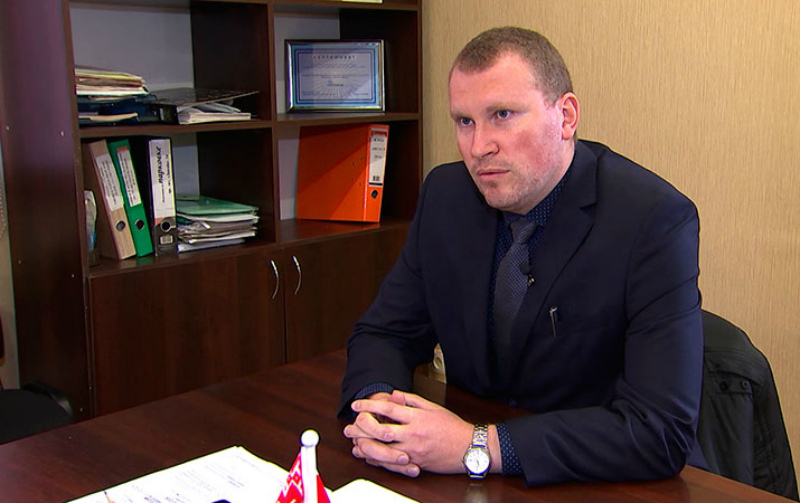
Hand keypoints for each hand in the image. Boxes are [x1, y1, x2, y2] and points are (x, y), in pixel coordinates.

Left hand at [343, 390, 473, 475]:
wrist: (469, 448)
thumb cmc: (452, 427)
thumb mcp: (433, 407)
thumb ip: (412, 400)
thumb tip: (394, 395)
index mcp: (417, 417)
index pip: (387, 410)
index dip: (369, 406)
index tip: (356, 405)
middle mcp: (412, 434)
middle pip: (380, 430)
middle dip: (361, 428)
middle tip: (349, 426)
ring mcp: (413, 451)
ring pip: (382, 449)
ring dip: (365, 445)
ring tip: (354, 442)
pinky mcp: (415, 464)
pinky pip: (391, 463)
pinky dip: (377, 460)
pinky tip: (369, 456)